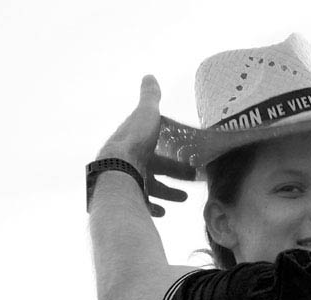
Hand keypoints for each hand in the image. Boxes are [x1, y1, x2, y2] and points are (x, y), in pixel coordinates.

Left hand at [98, 75, 196, 216]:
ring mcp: (130, 181)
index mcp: (137, 144)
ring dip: (168, 193)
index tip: (190, 163)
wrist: (118, 169)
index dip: (173, 156)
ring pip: (151, 188)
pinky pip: (142, 205)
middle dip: (175, 177)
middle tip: (192, 182)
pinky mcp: (129, 198)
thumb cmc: (135, 141)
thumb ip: (150, 98)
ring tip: (183, 198)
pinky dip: (153, 207)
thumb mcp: (147, 114)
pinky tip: (162, 212)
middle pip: (157, 171)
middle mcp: (131, 163)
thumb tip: (149, 76)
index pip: (158, 150)